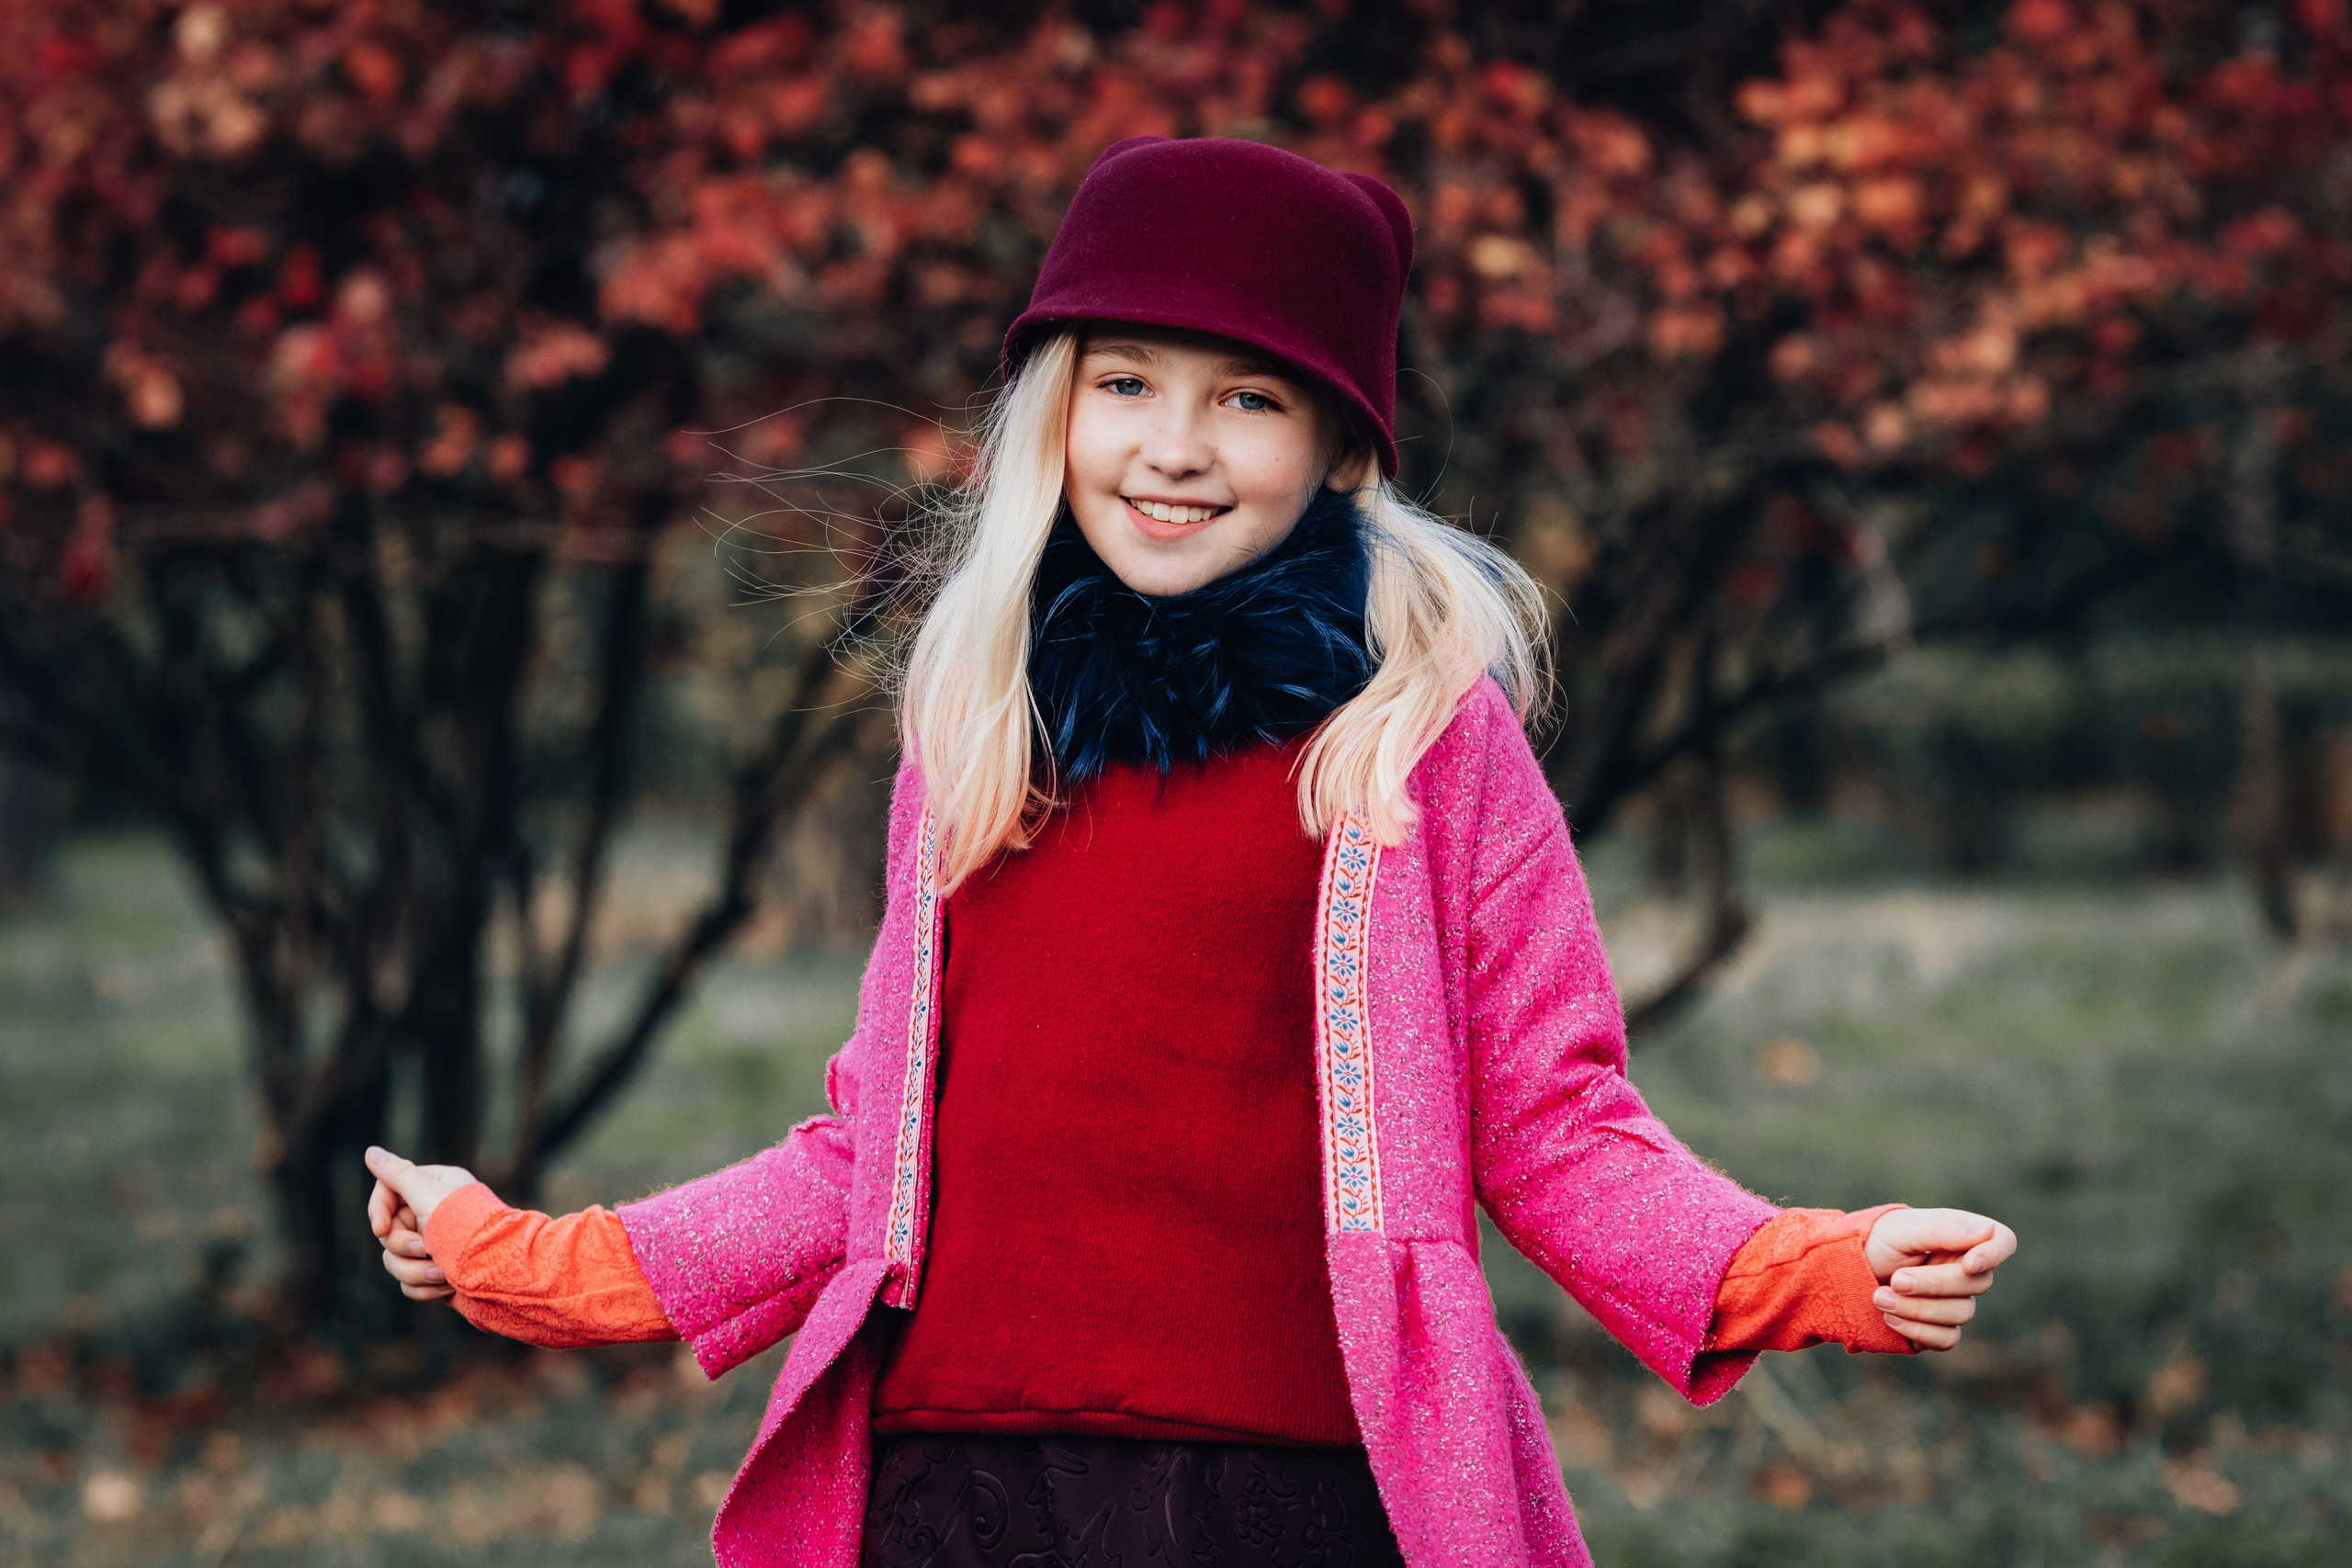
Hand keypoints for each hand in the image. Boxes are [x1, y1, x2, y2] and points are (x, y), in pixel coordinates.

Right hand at [364, 1146, 477, 1302]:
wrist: (501, 1273)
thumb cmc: (468, 1229)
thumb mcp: (428, 1195)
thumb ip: (397, 1174)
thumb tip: (370, 1152)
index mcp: (436, 1186)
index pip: (388, 1191)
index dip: (379, 1210)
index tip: (381, 1228)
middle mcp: (435, 1214)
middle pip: (388, 1231)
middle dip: (404, 1246)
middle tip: (426, 1249)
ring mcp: (434, 1245)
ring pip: (394, 1260)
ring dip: (415, 1271)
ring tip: (442, 1273)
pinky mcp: (435, 1273)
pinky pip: (408, 1283)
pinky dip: (424, 1288)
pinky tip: (448, 1286)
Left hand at [1863, 1207, 2016, 1350]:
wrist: (1845, 1272)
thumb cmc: (1877, 1242)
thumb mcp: (1903, 1228)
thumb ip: (1943, 1229)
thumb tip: (1988, 1231)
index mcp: (1962, 1237)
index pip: (2002, 1241)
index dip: (1993, 1254)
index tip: (1968, 1264)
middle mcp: (1965, 1270)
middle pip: (1977, 1284)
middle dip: (1932, 1285)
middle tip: (1895, 1280)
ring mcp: (1955, 1301)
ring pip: (1961, 1315)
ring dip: (1916, 1309)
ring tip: (1879, 1297)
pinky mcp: (1941, 1329)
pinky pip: (1947, 1339)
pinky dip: (1916, 1330)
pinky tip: (1889, 1318)